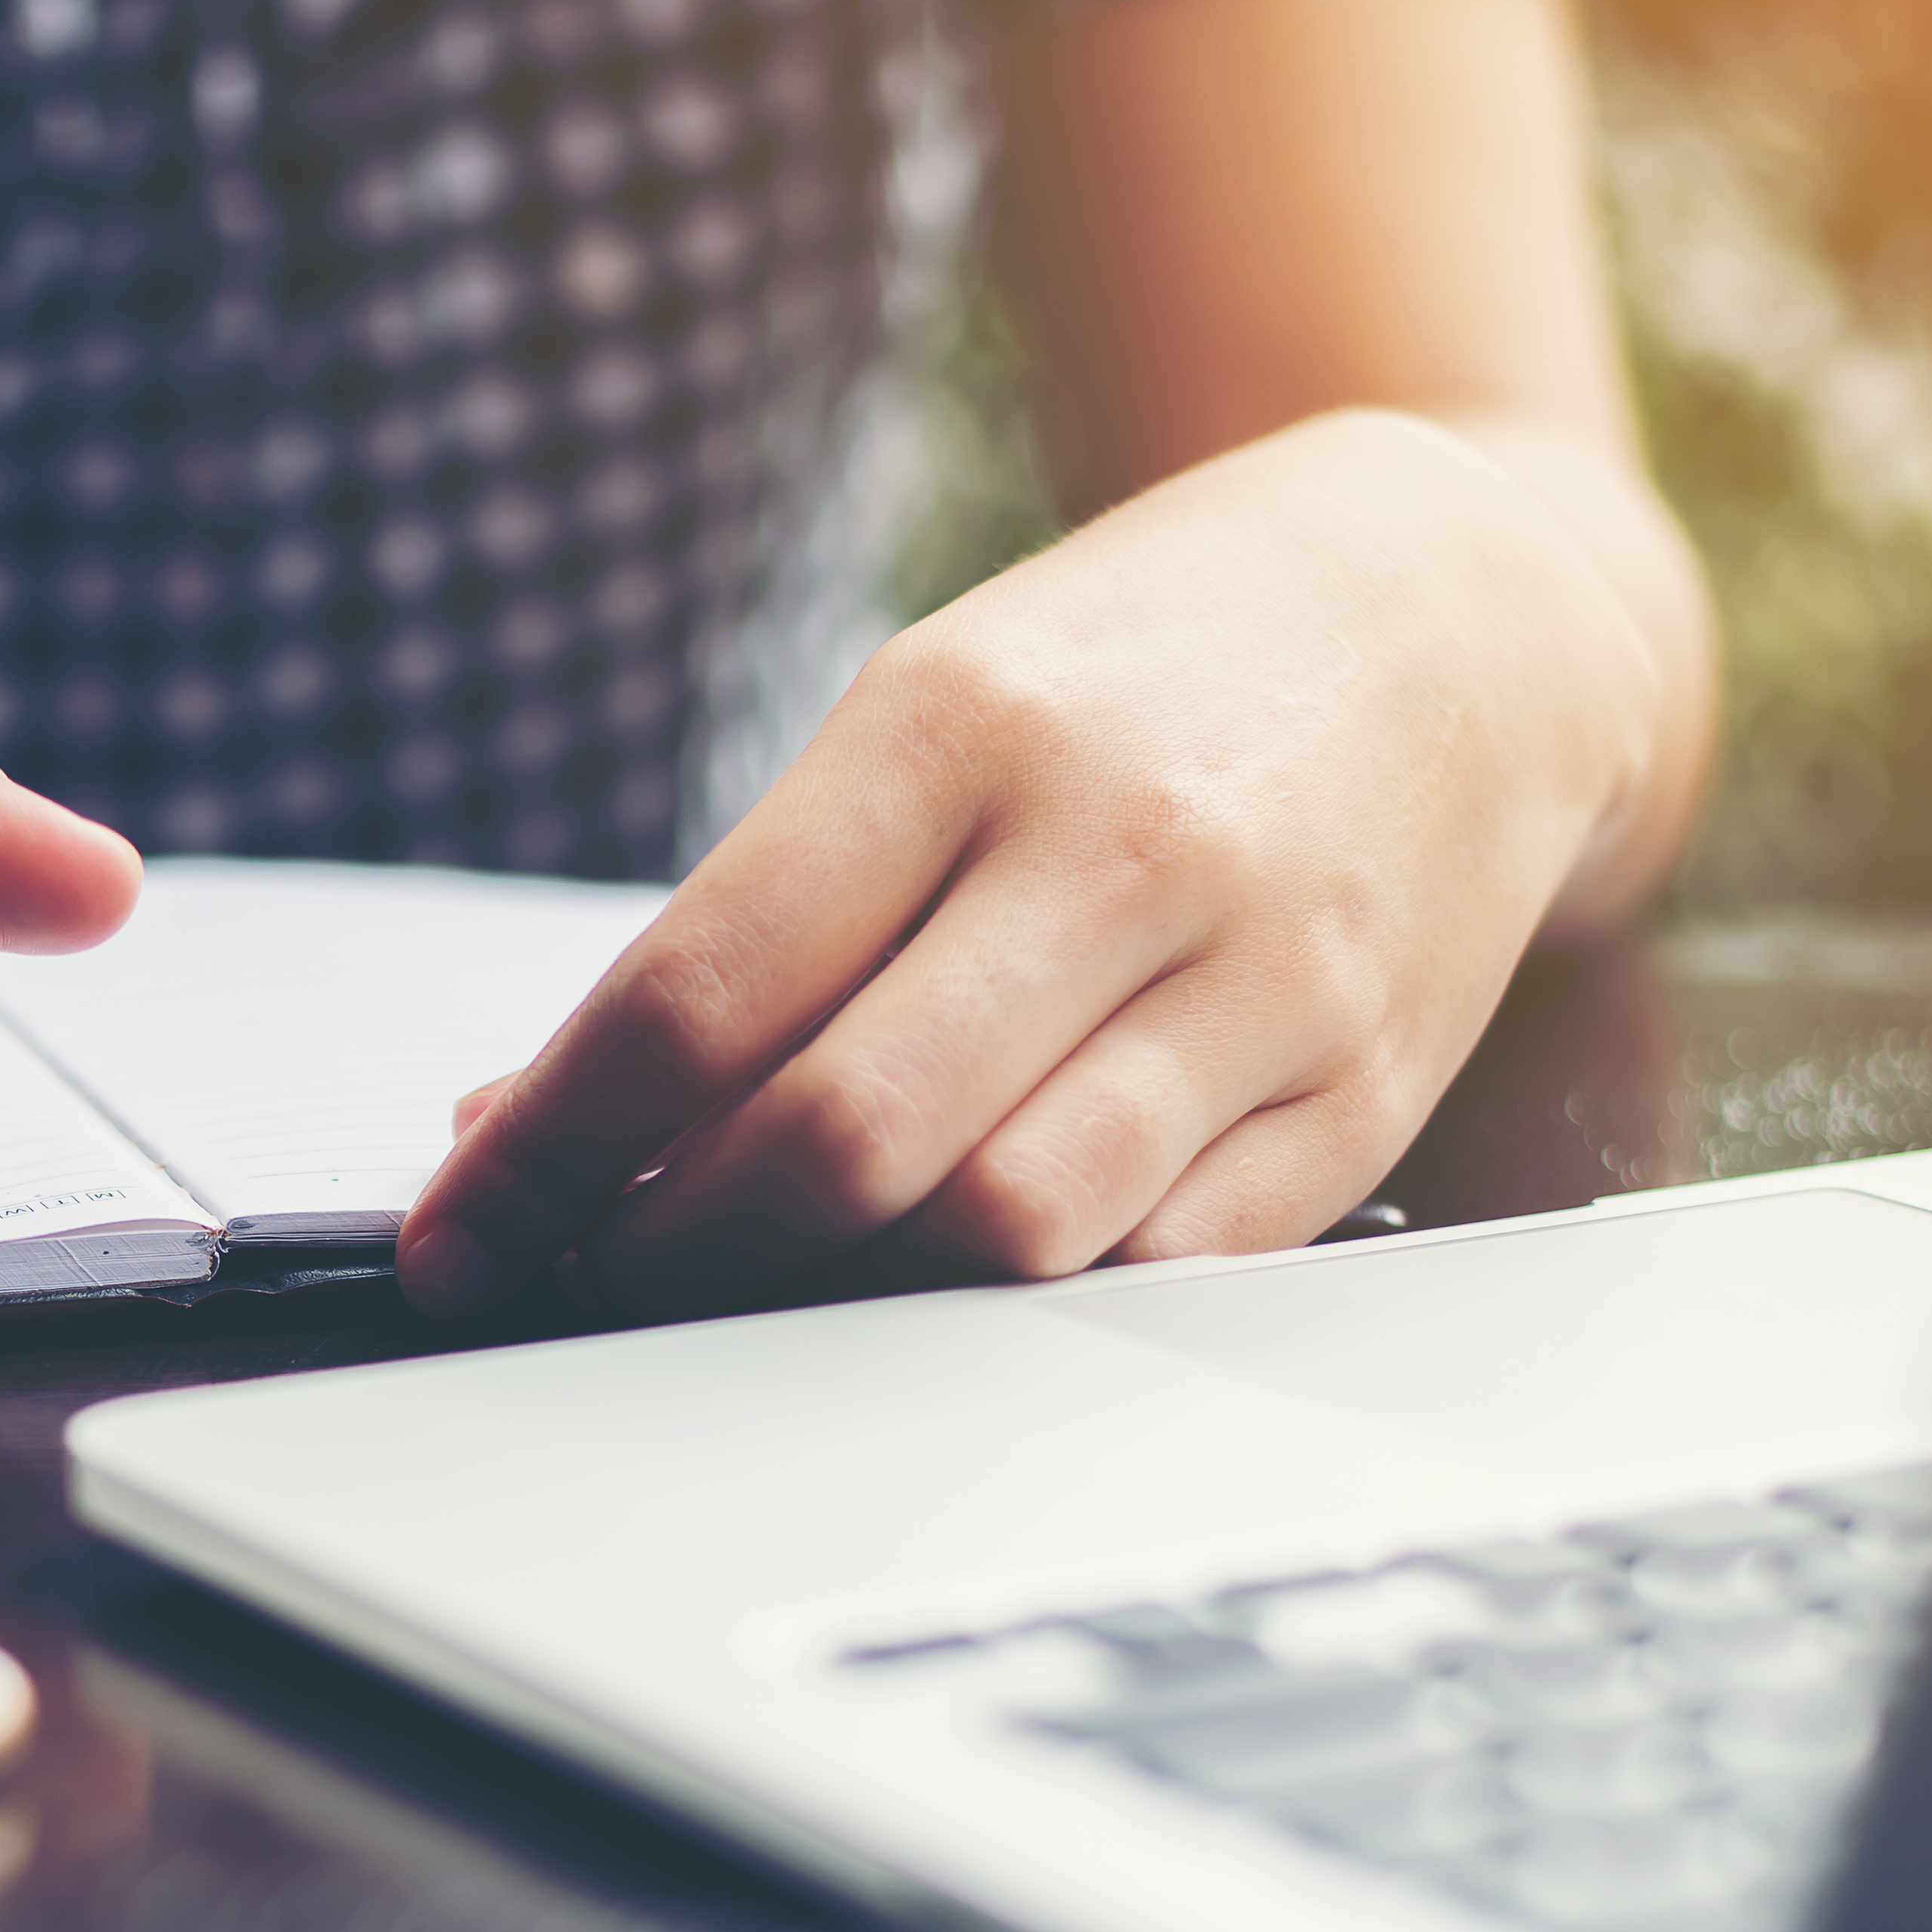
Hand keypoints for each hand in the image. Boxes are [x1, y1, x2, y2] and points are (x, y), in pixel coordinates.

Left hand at [398, 411, 1667, 1318]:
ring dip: (832, 1306)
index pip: (700, 991)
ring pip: (1003, 1233)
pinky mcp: (1359, 1097)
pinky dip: (1012, 1319)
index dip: (545, 1147)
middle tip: (593, 1280)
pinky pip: (1156, 1275)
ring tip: (748, 1296)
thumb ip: (747, 927)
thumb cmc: (1145, 672)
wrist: (1476, 611)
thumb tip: (528, 1122)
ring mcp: (1260, 983)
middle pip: (841, 1139)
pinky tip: (934, 1300)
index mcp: (963, 728)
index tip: (456, 1232)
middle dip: (672, 1252)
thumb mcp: (924, 720)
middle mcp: (1119, 850)